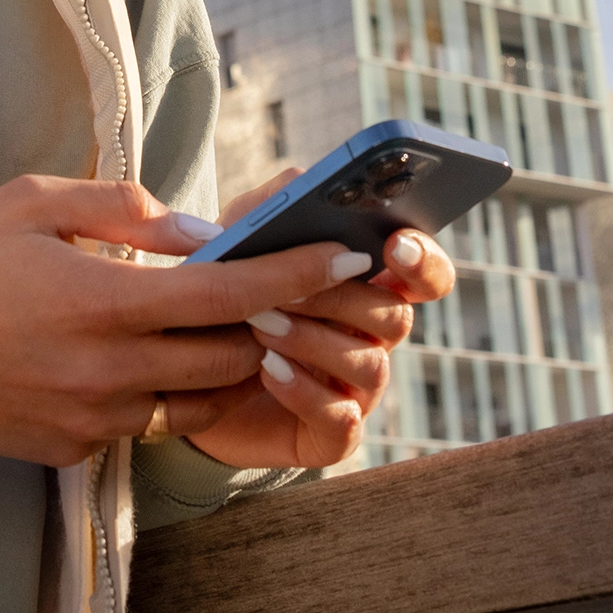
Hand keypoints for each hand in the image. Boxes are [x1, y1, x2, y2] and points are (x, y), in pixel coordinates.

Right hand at [0, 174, 390, 467]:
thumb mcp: (32, 202)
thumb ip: (124, 211)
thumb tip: (198, 232)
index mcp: (101, 301)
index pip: (230, 296)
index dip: (297, 275)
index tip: (345, 258)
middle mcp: (107, 373)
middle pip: (231, 357)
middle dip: (266, 321)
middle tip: (276, 285)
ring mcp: (91, 422)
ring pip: (196, 398)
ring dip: (216, 361)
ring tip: (209, 321)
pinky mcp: (72, 453)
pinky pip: (144, 421)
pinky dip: (157, 387)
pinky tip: (126, 352)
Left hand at [183, 170, 458, 470]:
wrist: (187, 371)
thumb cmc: (227, 292)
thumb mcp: (241, 238)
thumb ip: (273, 203)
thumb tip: (306, 178)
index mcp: (366, 284)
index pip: (425, 273)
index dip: (423, 260)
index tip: (396, 244)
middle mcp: (372, 337)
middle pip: (393, 316)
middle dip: (340, 297)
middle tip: (287, 286)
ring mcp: (357, 389)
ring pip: (368, 365)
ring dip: (313, 340)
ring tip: (259, 323)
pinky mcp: (331, 435)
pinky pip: (340, 421)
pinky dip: (305, 392)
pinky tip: (268, 369)